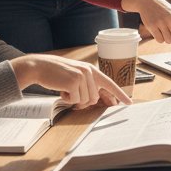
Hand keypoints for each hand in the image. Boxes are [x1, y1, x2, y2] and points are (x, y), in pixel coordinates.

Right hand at [12, 54, 130, 108]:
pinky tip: (60, 89)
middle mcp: (89, 72)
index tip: (129, 103)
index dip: (120, 94)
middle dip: (83, 100)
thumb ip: (87, 85)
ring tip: (64, 88)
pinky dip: (66, 99)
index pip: (110, 83)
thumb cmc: (57, 74)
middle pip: (94, 98)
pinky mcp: (74, 82)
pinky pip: (75, 100)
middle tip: (70, 94)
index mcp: (91, 70)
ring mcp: (82, 76)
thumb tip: (97, 100)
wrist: (40, 67)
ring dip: (73, 99)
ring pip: (85, 100)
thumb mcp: (76, 75)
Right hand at [122, 0, 170, 48]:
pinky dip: (160, 38)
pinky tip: (158, 30)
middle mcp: (170, 18)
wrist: (148, 1)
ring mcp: (160, 22)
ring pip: (168, 41)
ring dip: (167, 38)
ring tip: (164, 29)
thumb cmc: (166, 11)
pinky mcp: (151, 26)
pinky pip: (160, 40)